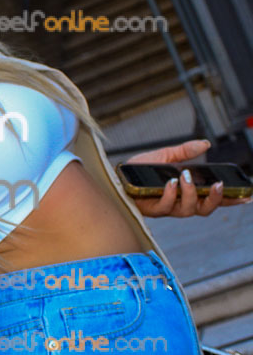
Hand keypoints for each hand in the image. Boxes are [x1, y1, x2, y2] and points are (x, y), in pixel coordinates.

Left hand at [126, 139, 250, 216]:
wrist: (115, 177)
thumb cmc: (139, 170)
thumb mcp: (164, 156)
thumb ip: (184, 152)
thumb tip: (205, 144)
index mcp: (186, 192)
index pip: (212, 198)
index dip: (231, 199)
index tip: (246, 196)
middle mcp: (179, 203)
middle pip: (205, 209)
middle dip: (215, 199)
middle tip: (218, 185)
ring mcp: (166, 208)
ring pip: (188, 210)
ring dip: (190, 193)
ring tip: (184, 178)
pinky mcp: (152, 209)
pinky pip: (166, 206)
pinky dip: (170, 194)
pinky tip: (170, 183)